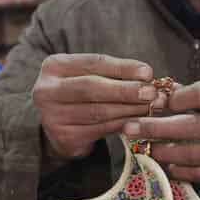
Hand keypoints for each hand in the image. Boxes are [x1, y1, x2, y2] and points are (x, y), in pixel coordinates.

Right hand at [33, 53, 155, 163]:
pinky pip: (100, 129)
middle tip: (152, 93)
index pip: (93, 63)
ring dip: (129, 109)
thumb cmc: (80, 95)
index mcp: (54, 66)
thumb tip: (147, 76)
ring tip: (151, 107)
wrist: (59, 127)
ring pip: (98, 111)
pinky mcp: (64, 137)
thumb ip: (113, 74)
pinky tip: (138, 122)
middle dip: (126, 90)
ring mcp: (52, 115)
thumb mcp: (89, 76)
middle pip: (92, 87)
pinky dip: (122, 125)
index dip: (123, 67)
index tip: (148, 72)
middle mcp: (47, 90)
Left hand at [128, 82, 199, 185]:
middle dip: (154, 128)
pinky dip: (178, 168)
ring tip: (145, 147)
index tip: (156, 101)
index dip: (176, 97)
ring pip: (189, 154)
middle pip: (189, 128)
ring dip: (162, 151)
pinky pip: (197, 173)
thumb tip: (159, 94)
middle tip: (129, 127)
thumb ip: (197, 96)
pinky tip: (166, 163)